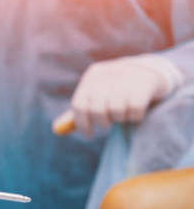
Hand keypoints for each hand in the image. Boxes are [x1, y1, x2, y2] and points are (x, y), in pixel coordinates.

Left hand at [53, 54, 183, 137]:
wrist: (151, 73)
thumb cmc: (116, 91)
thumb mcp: (96, 97)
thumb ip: (78, 113)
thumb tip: (56, 130)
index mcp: (92, 75)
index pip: (79, 105)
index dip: (81, 124)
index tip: (88, 135)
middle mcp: (108, 73)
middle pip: (96, 109)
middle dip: (102, 122)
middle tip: (110, 122)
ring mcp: (127, 76)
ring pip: (115, 110)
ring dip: (120, 119)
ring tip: (124, 114)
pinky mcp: (145, 82)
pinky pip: (134, 109)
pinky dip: (134, 117)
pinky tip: (136, 113)